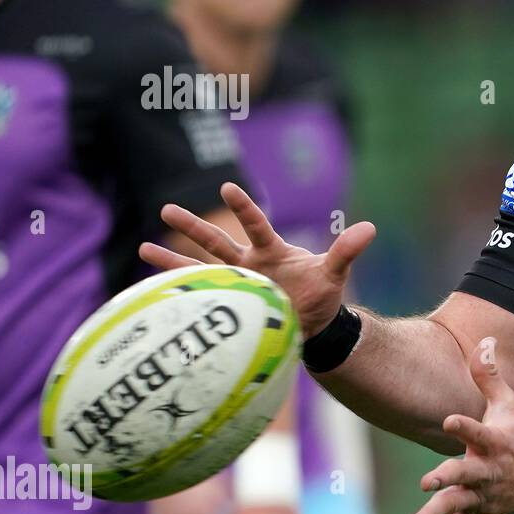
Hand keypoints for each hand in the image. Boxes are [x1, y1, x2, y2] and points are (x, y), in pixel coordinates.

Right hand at [139, 181, 375, 337]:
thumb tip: (370, 229)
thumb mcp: (334, 273)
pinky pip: (200, 296)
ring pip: (200, 267)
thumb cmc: (321, 296)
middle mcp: (248, 263)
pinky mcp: (229, 303)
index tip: (227, 187)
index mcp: (272, 251)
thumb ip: (346, 251)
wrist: (313, 326)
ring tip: (142, 246)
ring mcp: (236, 283)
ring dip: (173, 259)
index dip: (243, 208)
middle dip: (193, 227)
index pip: (256, 225)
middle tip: (166, 208)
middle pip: (217, 241)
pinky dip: (180, 293)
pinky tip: (151, 289)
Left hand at [408, 337, 513, 513]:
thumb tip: (484, 340)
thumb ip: (490, 376)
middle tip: (429, 481)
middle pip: (467, 474)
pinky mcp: (475, 511)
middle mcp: (488, 470)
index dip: (465, 426)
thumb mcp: (509, 404)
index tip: (448, 420)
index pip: (479, 432)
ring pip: (457, 505)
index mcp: (495, 442)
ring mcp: (482, 494)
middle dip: (449, 477)